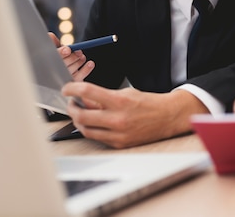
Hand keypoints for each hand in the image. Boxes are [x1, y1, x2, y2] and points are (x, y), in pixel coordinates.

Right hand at [48, 32, 93, 80]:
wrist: (59, 74)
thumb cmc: (54, 59)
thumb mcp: (52, 49)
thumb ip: (52, 43)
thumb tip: (51, 36)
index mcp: (46, 64)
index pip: (52, 59)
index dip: (60, 53)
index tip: (68, 49)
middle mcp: (52, 73)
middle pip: (62, 66)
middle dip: (72, 57)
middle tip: (79, 52)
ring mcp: (62, 80)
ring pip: (71, 71)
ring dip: (79, 62)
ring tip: (82, 57)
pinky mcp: (71, 85)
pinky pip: (79, 78)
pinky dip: (86, 70)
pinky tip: (90, 63)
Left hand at [61, 82, 208, 147]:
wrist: (167, 117)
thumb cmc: (148, 103)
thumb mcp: (126, 93)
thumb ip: (104, 97)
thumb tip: (84, 99)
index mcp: (120, 101)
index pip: (88, 92)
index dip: (72, 89)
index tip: (67, 89)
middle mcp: (118, 119)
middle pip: (82, 116)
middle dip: (72, 108)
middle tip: (71, 103)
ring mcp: (118, 134)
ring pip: (86, 130)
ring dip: (79, 121)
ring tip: (80, 114)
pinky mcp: (120, 144)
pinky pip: (98, 138)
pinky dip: (92, 130)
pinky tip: (93, 123)